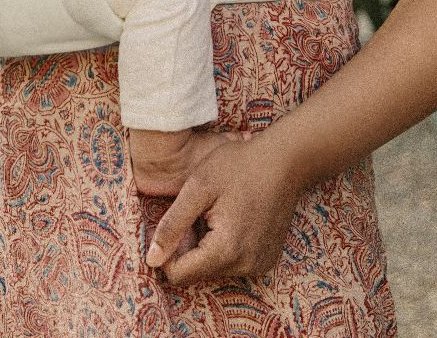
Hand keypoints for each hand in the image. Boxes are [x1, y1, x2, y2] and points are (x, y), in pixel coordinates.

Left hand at [144, 128, 303, 285]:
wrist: (285, 160)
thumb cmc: (239, 166)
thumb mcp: (198, 187)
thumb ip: (172, 225)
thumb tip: (150, 260)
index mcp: (226, 250)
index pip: (179, 275)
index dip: (168, 251)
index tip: (175, 223)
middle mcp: (245, 266)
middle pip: (197, 273)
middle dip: (189, 247)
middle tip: (198, 212)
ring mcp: (259, 265)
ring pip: (214, 269)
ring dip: (206, 247)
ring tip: (216, 212)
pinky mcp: (266, 260)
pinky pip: (233, 263)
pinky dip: (224, 247)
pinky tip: (231, 218)